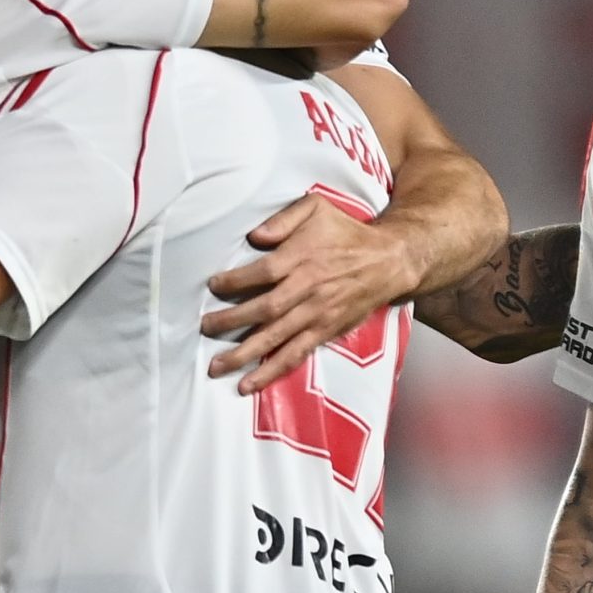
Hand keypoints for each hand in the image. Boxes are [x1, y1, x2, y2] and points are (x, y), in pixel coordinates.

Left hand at [201, 193, 415, 392]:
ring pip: (276, 337)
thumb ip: (284, 218)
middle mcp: (309, 289)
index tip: (213, 286)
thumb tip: (256, 236)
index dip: (236, 281)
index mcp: (303, 257)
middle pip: (265, 309)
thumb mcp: (317, 208)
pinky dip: (271, 370)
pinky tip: (248, 383)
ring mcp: (317, 314)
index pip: (263, 272)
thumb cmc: (346, 232)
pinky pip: (295, 354)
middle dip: (231, 321)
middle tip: (204, 328)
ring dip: (244, 354)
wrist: (388, 261)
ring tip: (216, 368)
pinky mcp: (325, 332)